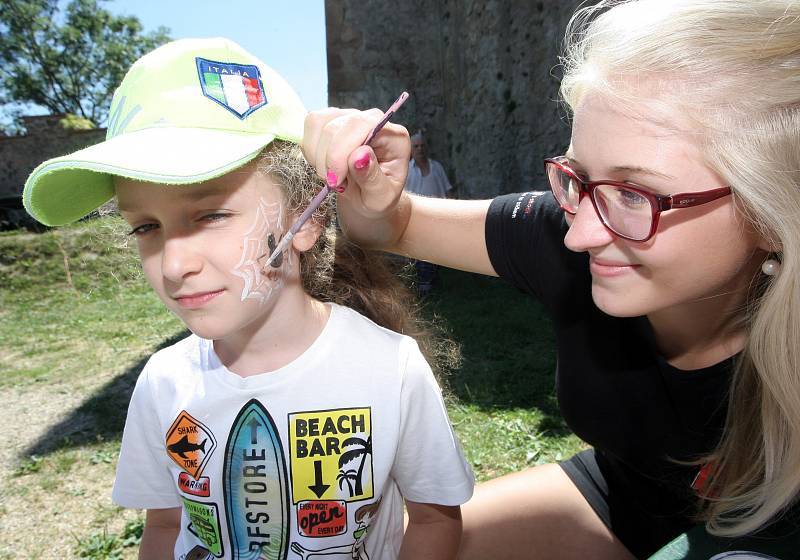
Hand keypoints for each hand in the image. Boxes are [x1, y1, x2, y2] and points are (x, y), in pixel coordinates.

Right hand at [302, 108, 410, 247]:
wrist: (367, 196)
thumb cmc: (377, 197)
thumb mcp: (380, 198)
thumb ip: (372, 178)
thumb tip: (360, 155)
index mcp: (393, 137)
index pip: (360, 127)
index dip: (340, 153)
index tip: (336, 181)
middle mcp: (373, 119)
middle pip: (335, 126)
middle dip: (327, 159)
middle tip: (334, 183)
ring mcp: (351, 115)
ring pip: (318, 122)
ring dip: (317, 155)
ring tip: (331, 175)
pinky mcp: (332, 119)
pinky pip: (311, 124)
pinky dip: (310, 149)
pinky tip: (323, 164)